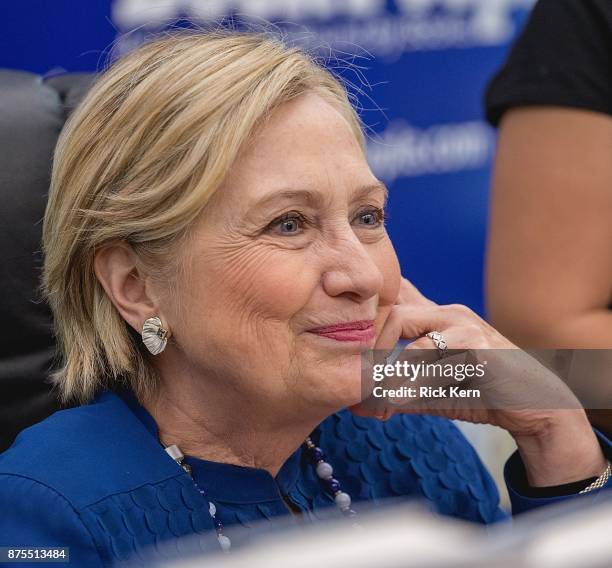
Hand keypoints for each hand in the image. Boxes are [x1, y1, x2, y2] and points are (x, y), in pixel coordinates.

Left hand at [351, 278, 606, 485]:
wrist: (532, 405)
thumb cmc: (478, 392)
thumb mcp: (428, 391)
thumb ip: (394, 394)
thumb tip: (355, 406)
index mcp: (435, 318)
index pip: (394, 298)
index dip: (366, 317)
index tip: (345, 350)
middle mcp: (448, 313)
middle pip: (394, 311)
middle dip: (370, 346)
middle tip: (357, 378)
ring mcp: (465, 326)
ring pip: (412, 334)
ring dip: (388, 370)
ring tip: (374, 396)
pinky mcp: (480, 346)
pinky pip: (437, 360)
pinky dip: (413, 383)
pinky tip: (397, 402)